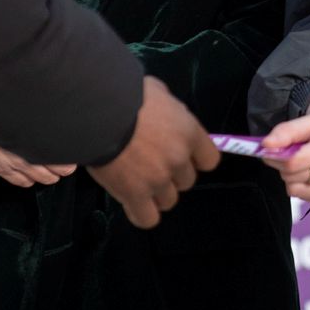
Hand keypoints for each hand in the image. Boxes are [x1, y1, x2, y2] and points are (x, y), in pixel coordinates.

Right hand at [0, 125, 74, 187]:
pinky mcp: (3, 171)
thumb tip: (53, 125)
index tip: (73, 155)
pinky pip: (23, 183)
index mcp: (30, 141)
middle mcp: (24, 155)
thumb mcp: (19, 119)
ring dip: (49, 177)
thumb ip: (35, 125)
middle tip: (66, 165)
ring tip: (53, 172)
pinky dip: (30, 181)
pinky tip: (31, 175)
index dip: (67, 159)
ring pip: (41, 179)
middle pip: (53, 170)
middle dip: (62, 169)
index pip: (57, 156)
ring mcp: (14, 166)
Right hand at [87, 76, 219, 228]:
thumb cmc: (127, 95)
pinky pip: (147, 218)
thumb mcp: (157, 92)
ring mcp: (158, 179)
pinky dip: (141, 213)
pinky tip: (131, 202)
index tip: (181, 156)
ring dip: (155, 194)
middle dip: (171, 175)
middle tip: (150, 163)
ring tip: (137, 181)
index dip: (195, 160)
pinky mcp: (135, 195)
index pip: (209, 160)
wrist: (100, 111)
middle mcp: (179, 159)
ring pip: (168, 201)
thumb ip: (168, 110)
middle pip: (186, 181)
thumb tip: (165, 115)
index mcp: (189, 132)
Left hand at [262, 102, 309, 208]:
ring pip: (298, 192)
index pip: (292, 163)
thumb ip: (287, 132)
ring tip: (307, 164)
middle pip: (293, 179)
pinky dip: (308, 188)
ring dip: (295, 179)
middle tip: (293, 154)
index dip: (277, 157)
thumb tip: (265, 145)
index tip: (274, 150)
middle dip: (285, 167)